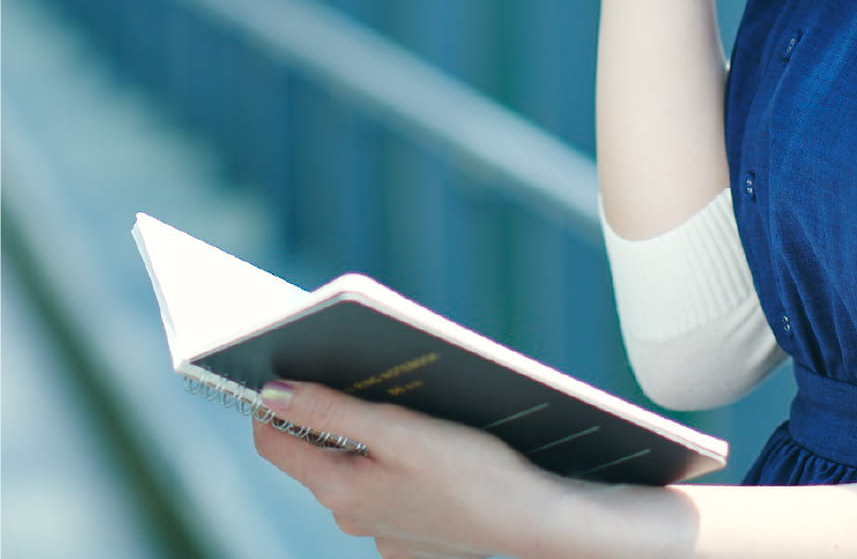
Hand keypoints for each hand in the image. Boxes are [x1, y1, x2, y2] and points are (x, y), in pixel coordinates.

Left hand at [252, 381, 568, 558]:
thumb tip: (272, 395)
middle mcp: (350, 518)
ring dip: (374, 444)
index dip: (273, 403)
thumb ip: (331, 411)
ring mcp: (381, 534)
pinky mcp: (411, 541)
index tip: (290, 369)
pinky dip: (403, 472)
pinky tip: (437, 459)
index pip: (274, 443)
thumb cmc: (471, 469)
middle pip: (319, 455)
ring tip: (417, 419)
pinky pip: (391, 496)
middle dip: (336, 417)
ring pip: (358, 474)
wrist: (530, 519)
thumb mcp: (398, 428)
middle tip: (372, 383)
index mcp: (339, 489)